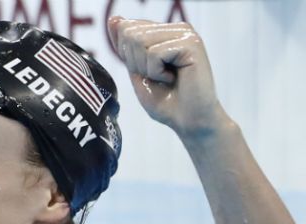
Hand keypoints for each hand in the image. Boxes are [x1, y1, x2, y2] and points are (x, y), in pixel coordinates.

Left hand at [107, 16, 223, 137]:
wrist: (189, 122)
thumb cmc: (166, 101)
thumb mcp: (137, 71)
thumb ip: (125, 46)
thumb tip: (114, 18)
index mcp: (164, 31)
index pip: (126, 28)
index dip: (128, 56)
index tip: (148, 73)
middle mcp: (176, 28)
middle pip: (130, 33)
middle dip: (136, 62)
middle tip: (158, 78)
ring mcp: (185, 33)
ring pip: (139, 41)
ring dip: (146, 69)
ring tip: (166, 78)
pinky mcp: (191, 43)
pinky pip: (154, 53)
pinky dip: (157, 73)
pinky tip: (173, 79)